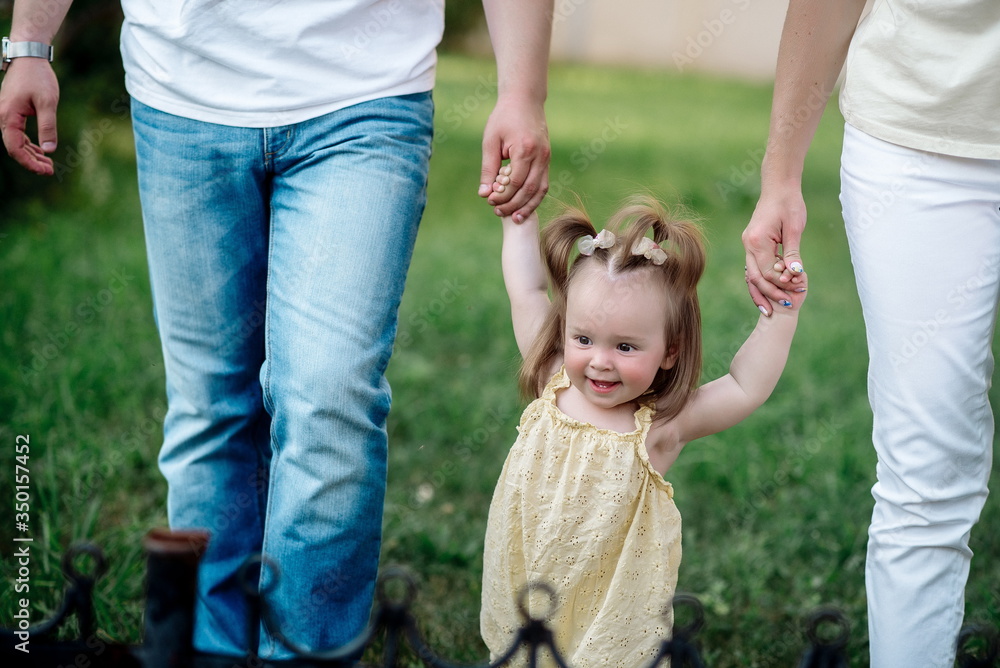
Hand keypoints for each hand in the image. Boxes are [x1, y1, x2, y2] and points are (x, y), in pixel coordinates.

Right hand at [0, 58, 59, 175]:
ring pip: (16, 142)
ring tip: (49, 164)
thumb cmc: (38, 77)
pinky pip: (18, 134)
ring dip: (31, 154)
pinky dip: (30, 144)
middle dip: (32, 161)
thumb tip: (49, 150)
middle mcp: (3, 117)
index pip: (15, 148)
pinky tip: (42, 151)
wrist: (29, 57)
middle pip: (14, 147)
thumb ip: (48, 126)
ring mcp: (6, 114)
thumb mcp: (47, 102)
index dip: (29, 163)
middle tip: (50, 171)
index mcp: (8, 116)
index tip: (46, 171)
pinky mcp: (12, 112)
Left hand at [479, 96, 548, 221]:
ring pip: (540, 190)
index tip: (490, 201)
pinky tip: (523, 207)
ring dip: (527, 206)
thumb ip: (488, 168)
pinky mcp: (547, 160)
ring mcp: (546, 158)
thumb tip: (484, 194)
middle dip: (513, 204)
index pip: (515, 182)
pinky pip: (543, 184)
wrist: (525, 100)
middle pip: (528, 190)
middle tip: (497, 212)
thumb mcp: (491, 141)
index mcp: (525, 149)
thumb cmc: (504, 118)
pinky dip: (534, 198)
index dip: (502, 195)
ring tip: (514, 218)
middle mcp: (540, 156)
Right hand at [742, 182, 806, 314]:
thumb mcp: (794, 228)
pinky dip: (762, 280)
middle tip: (788, 305)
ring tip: (776, 305)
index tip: (798, 289)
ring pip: (752, 275)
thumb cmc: (789, 204)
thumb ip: (792, 253)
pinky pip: (754, 267)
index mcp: (757, 241)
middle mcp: (748, 244)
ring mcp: (748, 244)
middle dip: (771, 293)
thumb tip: (795, 273)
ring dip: (764, 291)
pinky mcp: (752, 244)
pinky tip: (772, 290)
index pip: (768, 271)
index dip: (783, 283)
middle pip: (756, 277)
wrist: (778, 186)